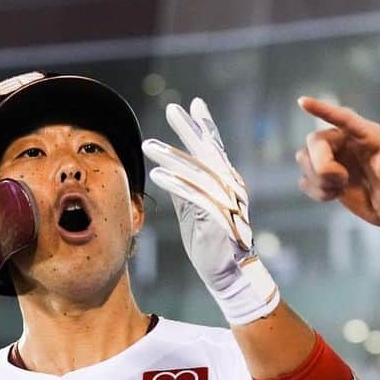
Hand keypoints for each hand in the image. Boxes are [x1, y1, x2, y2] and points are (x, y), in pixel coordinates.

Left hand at [142, 98, 279, 325]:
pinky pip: (195, 198)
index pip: (215, 149)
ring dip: (171, 158)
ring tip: (148, 145)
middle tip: (172, 109)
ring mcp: (227, 203)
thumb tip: (168, 167)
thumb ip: (186, 188)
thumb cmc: (210, 242)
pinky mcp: (219, 220)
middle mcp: (231, 188)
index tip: (194, 104)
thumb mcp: (194, 210)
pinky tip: (157, 175)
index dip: (205, 126)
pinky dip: (176, 184)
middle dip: (189, 129)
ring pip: (198, 173)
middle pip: (208, 153)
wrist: (228, 274)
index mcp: (226, 183)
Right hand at [297, 97, 379, 226]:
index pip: (343, 118)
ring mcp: (333, 158)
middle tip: (341, 182)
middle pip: (315, 141)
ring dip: (318, 180)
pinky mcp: (323, 176)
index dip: (323, 110)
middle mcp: (346, 142)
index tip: (302, 102)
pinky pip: (304, 179)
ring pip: (304, 158)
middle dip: (321, 166)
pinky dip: (316, 192)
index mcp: (367, 136)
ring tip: (340, 189)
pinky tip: (335, 195)